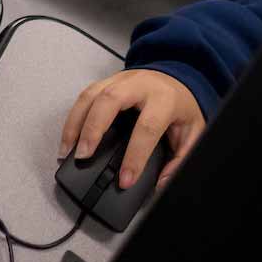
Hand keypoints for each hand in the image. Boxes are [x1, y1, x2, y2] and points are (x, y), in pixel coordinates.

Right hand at [58, 70, 204, 191]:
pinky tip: (69, 136)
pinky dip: (74, 116)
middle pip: (110, 100)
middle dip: (93, 129)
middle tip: (83, 156)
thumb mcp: (193, 133)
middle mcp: (140, 84)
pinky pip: (85, 95)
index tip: (125, 180)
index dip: (134, 156)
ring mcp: (121, 79)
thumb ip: (180, 160)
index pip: (147, 128)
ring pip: (91, 94)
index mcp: (165, 99)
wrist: (178, 77)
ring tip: (68, 151)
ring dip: (76, 123)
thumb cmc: (182, 107)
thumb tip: (162, 184)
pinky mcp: (107, 81)